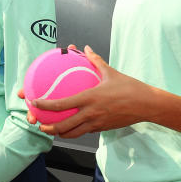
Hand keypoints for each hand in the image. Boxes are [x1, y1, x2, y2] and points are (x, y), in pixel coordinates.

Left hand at [25, 45, 153, 137]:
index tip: (34, 103)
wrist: (146, 104)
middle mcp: (90, 113)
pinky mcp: (102, 129)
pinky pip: (84, 131)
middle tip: (38, 123)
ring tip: (51, 129)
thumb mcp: (110, 72)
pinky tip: (71, 127)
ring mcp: (96, 123)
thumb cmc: (129, 86)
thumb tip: (85, 47)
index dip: (45, 105)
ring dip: (59, 133)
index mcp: (89, 98)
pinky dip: (75, 131)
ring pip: (72, 133)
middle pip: (63, 126)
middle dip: (48, 127)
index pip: (62, 104)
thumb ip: (95, 60)